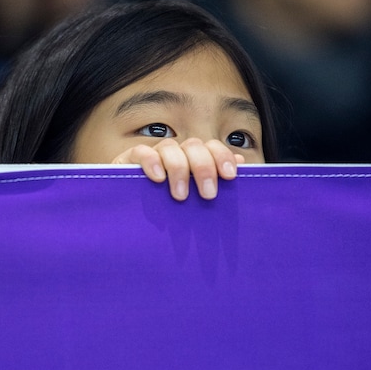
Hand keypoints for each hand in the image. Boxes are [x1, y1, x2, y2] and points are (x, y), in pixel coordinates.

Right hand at [111, 138, 244, 200]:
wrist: (129, 223)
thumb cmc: (169, 212)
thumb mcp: (196, 201)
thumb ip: (216, 181)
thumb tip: (243, 164)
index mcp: (192, 159)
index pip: (211, 147)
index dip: (222, 157)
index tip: (230, 176)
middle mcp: (174, 153)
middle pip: (193, 146)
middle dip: (203, 167)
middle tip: (208, 195)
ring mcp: (151, 155)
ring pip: (169, 147)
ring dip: (179, 169)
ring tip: (181, 196)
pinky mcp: (127, 161)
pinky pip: (140, 152)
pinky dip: (151, 162)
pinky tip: (158, 179)